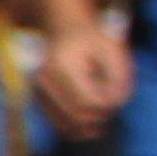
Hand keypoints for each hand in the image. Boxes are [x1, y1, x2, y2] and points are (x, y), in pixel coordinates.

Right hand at [35, 16, 131, 131]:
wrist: (64, 28)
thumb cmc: (93, 38)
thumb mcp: (113, 49)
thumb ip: (120, 76)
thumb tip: (117, 103)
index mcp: (62, 64)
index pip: (89, 100)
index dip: (110, 104)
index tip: (120, 95)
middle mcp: (44, 79)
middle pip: (78, 115)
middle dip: (102, 116)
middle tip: (114, 104)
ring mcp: (37, 90)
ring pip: (67, 124)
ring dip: (90, 125)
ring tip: (105, 111)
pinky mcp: (37, 98)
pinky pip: (58, 123)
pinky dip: (77, 127)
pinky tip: (92, 122)